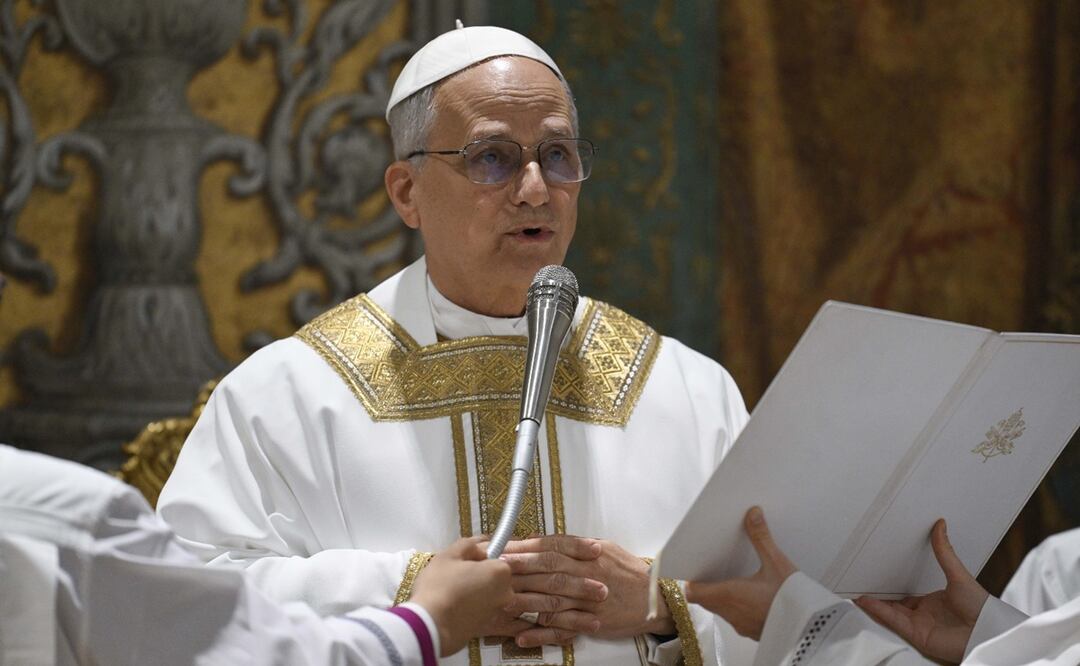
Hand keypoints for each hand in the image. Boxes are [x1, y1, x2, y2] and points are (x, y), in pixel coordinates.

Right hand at [409, 537, 513, 656]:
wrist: (430, 627)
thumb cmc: (439, 586)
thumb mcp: (449, 555)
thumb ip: (468, 545)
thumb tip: (480, 546)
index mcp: (500, 572)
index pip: (497, 558)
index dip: (479, 558)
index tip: (463, 562)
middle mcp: (505, 593)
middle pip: (494, 577)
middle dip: (478, 575)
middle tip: (455, 576)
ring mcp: (496, 612)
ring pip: (487, 594)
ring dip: (474, 591)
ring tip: (451, 592)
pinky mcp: (485, 628)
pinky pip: (480, 610)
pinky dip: (470, 607)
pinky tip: (452, 606)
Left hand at [500, 534, 671, 647]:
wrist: (656, 598)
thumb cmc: (630, 572)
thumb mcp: (606, 548)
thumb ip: (576, 546)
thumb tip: (545, 540)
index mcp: (590, 555)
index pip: (553, 547)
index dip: (527, 546)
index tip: (505, 546)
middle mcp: (588, 576)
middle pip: (549, 570)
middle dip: (520, 567)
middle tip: (495, 566)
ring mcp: (589, 602)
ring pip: (553, 599)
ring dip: (525, 600)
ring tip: (501, 599)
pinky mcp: (591, 623)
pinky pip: (563, 629)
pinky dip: (542, 633)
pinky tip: (523, 635)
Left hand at [684, 506, 796, 639]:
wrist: (813, 631)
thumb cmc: (794, 601)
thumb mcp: (777, 563)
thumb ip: (761, 538)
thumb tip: (752, 515)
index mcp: (729, 594)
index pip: (693, 592)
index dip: (691, 580)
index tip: (695, 567)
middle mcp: (731, 613)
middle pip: (705, 601)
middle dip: (707, 585)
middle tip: (712, 568)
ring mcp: (742, 625)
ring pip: (720, 610)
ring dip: (721, 596)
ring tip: (731, 579)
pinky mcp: (754, 632)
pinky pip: (736, 618)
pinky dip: (737, 606)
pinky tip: (750, 596)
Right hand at [855, 519, 987, 663]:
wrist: (987, 631)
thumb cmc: (981, 608)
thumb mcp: (959, 574)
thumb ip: (944, 552)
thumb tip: (940, 525)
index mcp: (933, 601)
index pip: (906, 595)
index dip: (891, 586)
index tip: (877, 574)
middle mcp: (923, 614)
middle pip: (893, 604)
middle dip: (877, 596)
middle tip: (859, 583)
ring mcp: (918, 625)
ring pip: (889, 613)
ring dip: (872, 603)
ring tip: (854, 592)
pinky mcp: (916, 635)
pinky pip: (892, 621)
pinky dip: (878, 611)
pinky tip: (865, 601)